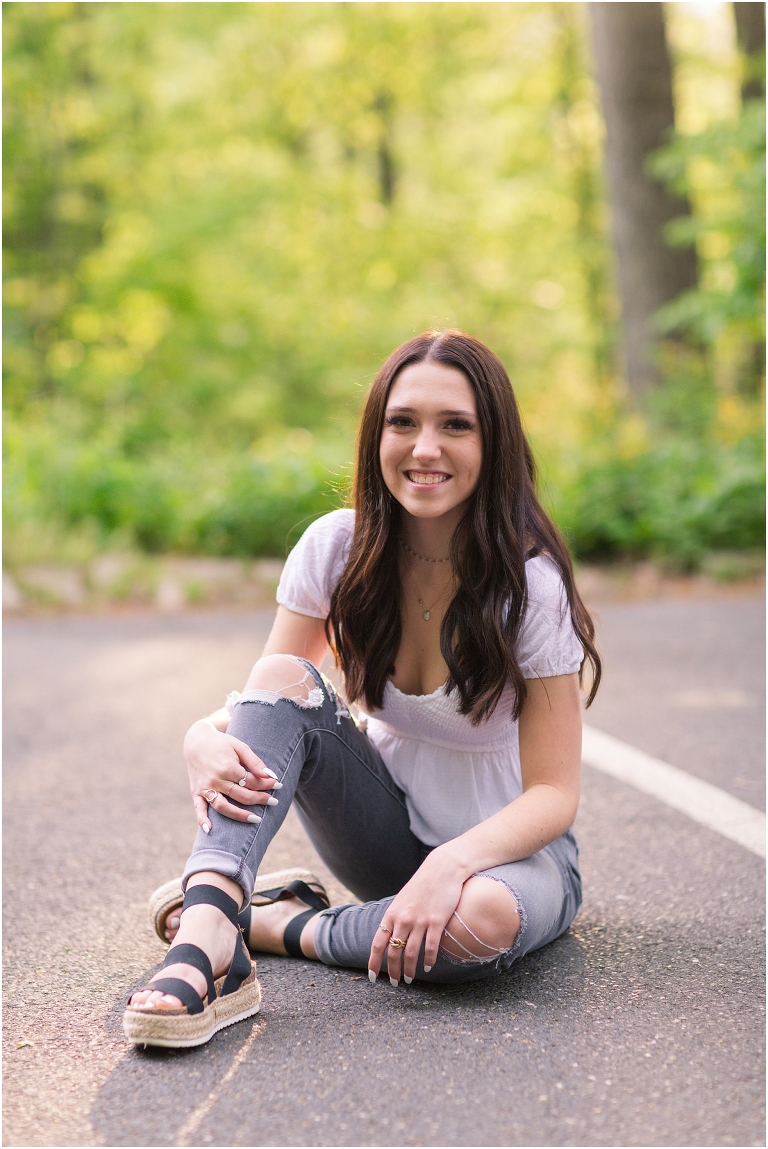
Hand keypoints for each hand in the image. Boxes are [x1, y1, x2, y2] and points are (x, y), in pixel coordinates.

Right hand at [183, 719, 280, 830]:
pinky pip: (199, 809)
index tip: (278, 784)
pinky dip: (203, 820)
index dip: (267, 784)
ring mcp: (205, 788)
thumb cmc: (222, 743)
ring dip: (240, 815)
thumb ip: (255, 762)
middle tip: (274, 802)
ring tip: (257, 820)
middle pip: (242, 796)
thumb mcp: (240, 746)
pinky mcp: (196, 792)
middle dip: (260, 799)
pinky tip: (211, 831)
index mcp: (228, 767)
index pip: (252, 782)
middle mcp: (216, 780)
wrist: (196, 741)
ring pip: (224, 807)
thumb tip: (271, 775)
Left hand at [368, 848, 466, 982]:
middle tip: (395, 983)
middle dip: (393, 970)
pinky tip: (428, 967)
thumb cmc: (422, 885)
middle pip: (394, 951)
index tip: (372, 976)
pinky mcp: (436, 921)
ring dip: (409, 969)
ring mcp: (420, 920)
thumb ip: (396, 917)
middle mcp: (403, 918)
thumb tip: (390, 935)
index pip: (378, 943)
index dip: (374, 961)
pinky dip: (428, 960)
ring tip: (410, 979)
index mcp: (392, 913)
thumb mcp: (403, 900)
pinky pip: (430, 946)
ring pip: (411, 952)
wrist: (442, 869)